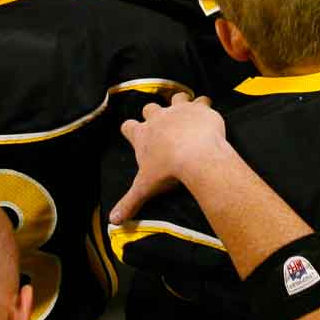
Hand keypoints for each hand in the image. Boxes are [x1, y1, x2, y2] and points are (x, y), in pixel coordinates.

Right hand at [112, 92, 226, 224]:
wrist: (195, 155)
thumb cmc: (167, 171)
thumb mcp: (145, 188)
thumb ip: (129, 203)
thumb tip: (112, 222)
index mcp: (142, 135)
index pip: (128, 127)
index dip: (130, 129)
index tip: (132, 132)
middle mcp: (158, 118)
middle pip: (150, 108)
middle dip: (154, 114)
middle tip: (162, 124)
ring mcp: (179, 110)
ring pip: (175, 97)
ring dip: (179, 102)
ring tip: (185, 111)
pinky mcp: (199, 108)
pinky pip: (201, 100)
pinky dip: (204, 105)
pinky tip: (207, 111)